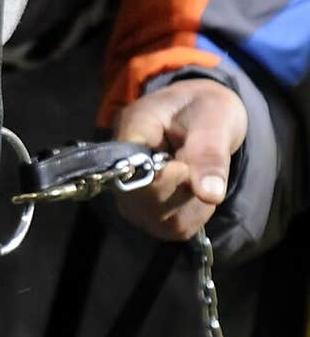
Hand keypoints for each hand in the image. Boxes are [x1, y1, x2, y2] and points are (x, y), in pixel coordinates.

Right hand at [112, 78, 247, 241]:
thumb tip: (211, 195)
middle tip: (200, 165)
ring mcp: (132, 194)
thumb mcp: (214, 118)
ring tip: (199, 173)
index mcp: (131, 129)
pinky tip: (196, 187)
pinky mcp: (148, 212)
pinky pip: (174, 228)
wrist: (203, 114)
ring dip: (192, 204)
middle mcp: (122, 166)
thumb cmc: (204, 108)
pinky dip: (195, 213)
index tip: (184, 169)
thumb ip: (209, 154)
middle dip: (182, 192)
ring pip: (160, 221)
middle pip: (141, 201)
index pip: (128, 170)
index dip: (159, 179)